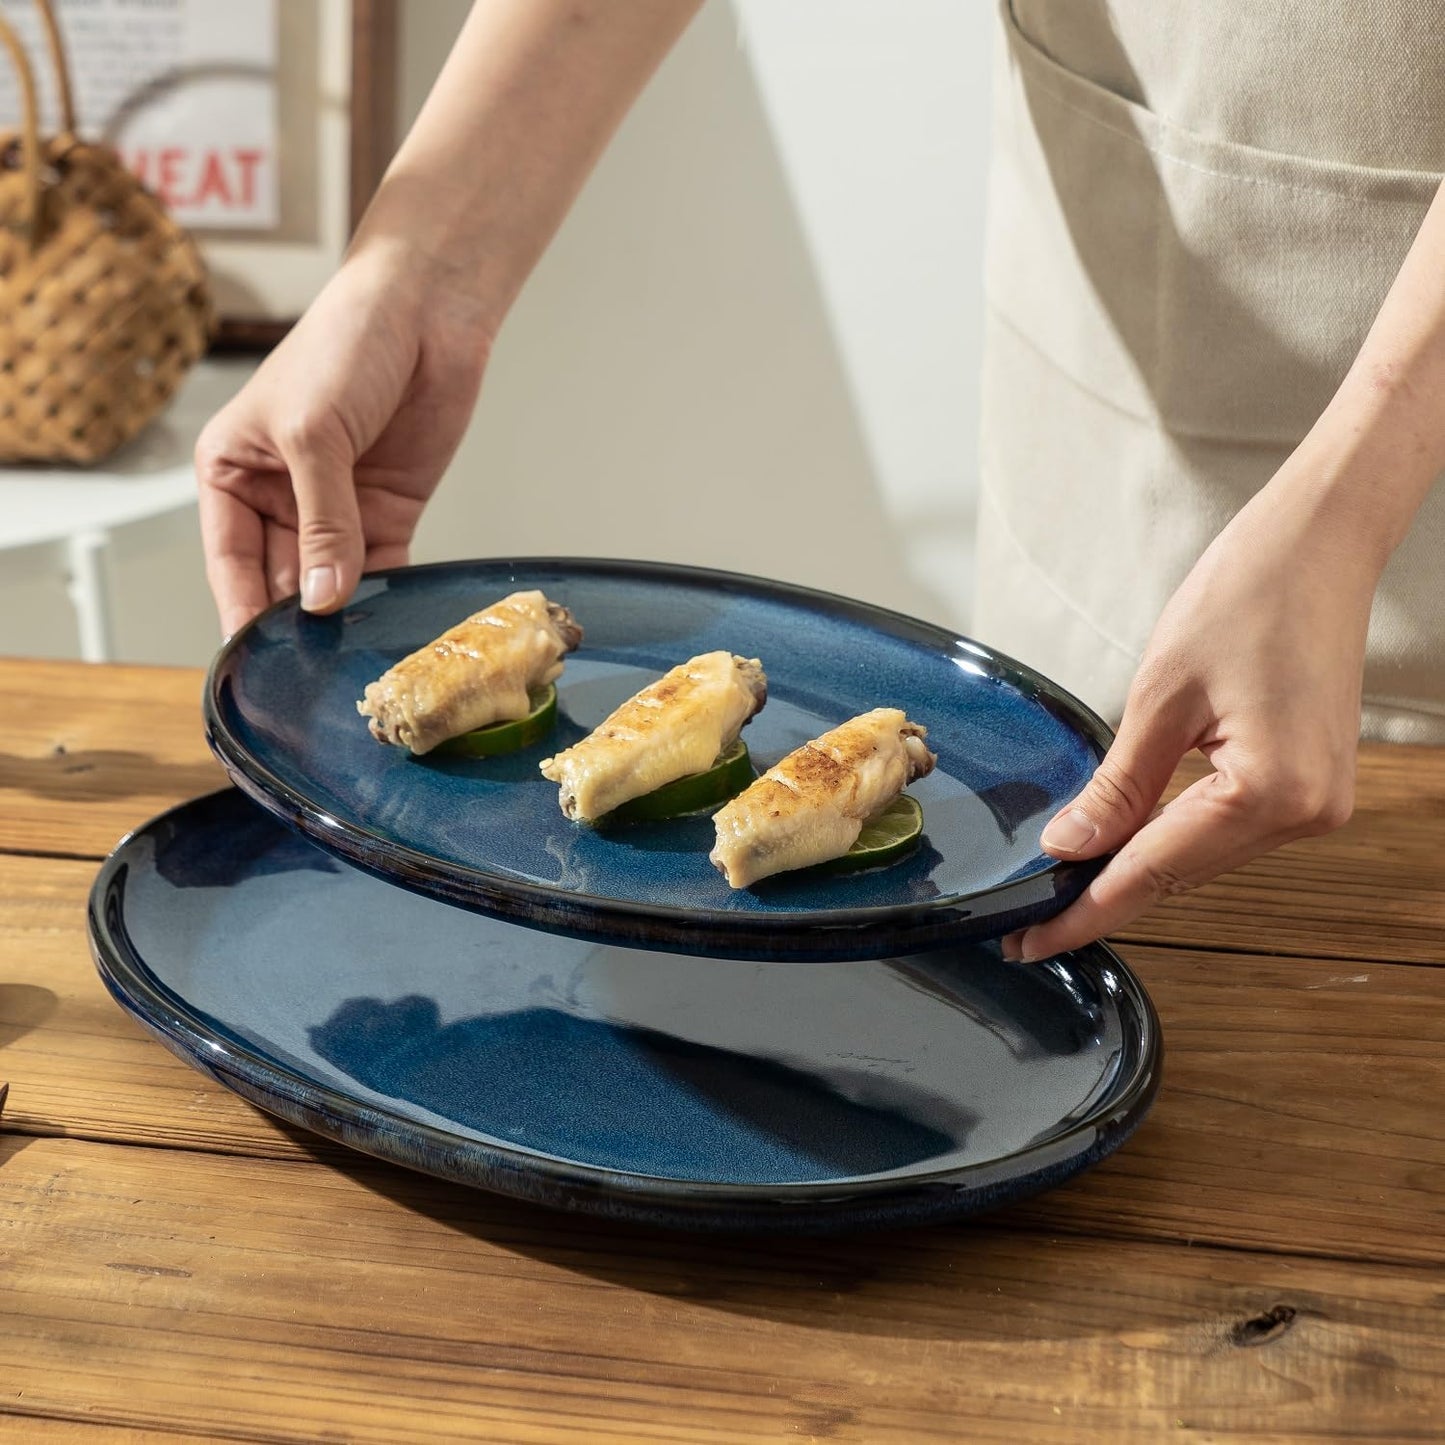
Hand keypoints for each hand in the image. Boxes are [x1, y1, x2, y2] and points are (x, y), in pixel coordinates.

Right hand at [196, 244, 490, 636]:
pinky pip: (382, 569)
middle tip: (315, 670)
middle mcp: (279, 497)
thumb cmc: (346, 344)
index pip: (229, 561)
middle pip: (280, 580)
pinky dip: (386, 598)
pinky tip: (391, 627)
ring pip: (332, 582)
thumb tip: (321, 596)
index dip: (242, 611)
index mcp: (232, 472)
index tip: (256, 661)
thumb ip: (321, 520)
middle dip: (297, 623)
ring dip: (344, 617)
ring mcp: (336, 509)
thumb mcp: (314, 434)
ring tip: (353, 659)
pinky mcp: (388, 511)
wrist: (426, 310)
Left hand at [1002, 473, 1374, 960]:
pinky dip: (1172, 838)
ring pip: (1201, 857)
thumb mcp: (1161, 696)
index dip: (1084, 913)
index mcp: (1271, 793)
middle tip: (1032, 923)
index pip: (1152, 873)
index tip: (1030, 941)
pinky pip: (1226, 830)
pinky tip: (1126, 845)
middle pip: (1180, 875)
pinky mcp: (1311, 784)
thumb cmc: (1249, 594)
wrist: (1319, 545)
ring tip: (1066, 887)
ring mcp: (1317, 803)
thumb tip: (1070, 846)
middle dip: (1104, 896)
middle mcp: (1306, 813)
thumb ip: (1117, 786)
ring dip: (1137, 869)